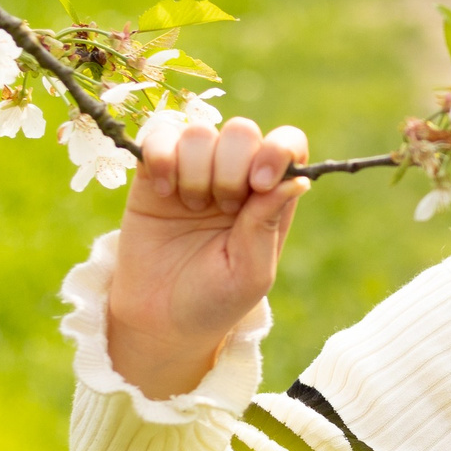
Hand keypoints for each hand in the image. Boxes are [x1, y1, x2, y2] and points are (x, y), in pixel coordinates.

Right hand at [105, 116, 309, 398]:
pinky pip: (158, 136)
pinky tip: (162, 192)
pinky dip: (161, 157)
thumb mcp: (251, 274)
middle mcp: (234, 176)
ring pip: (199, 132)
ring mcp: (193, 170)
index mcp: (268, 197)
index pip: (287, 143)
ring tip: (191, 208)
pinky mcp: (153, 172)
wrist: (158, 319)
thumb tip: (297, 179)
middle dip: (232, 168)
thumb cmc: (214, 300)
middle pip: (242, 131)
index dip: (276, 150)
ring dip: (196, 171)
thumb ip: (267, 224)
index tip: (260, 183)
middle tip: (222, 208)